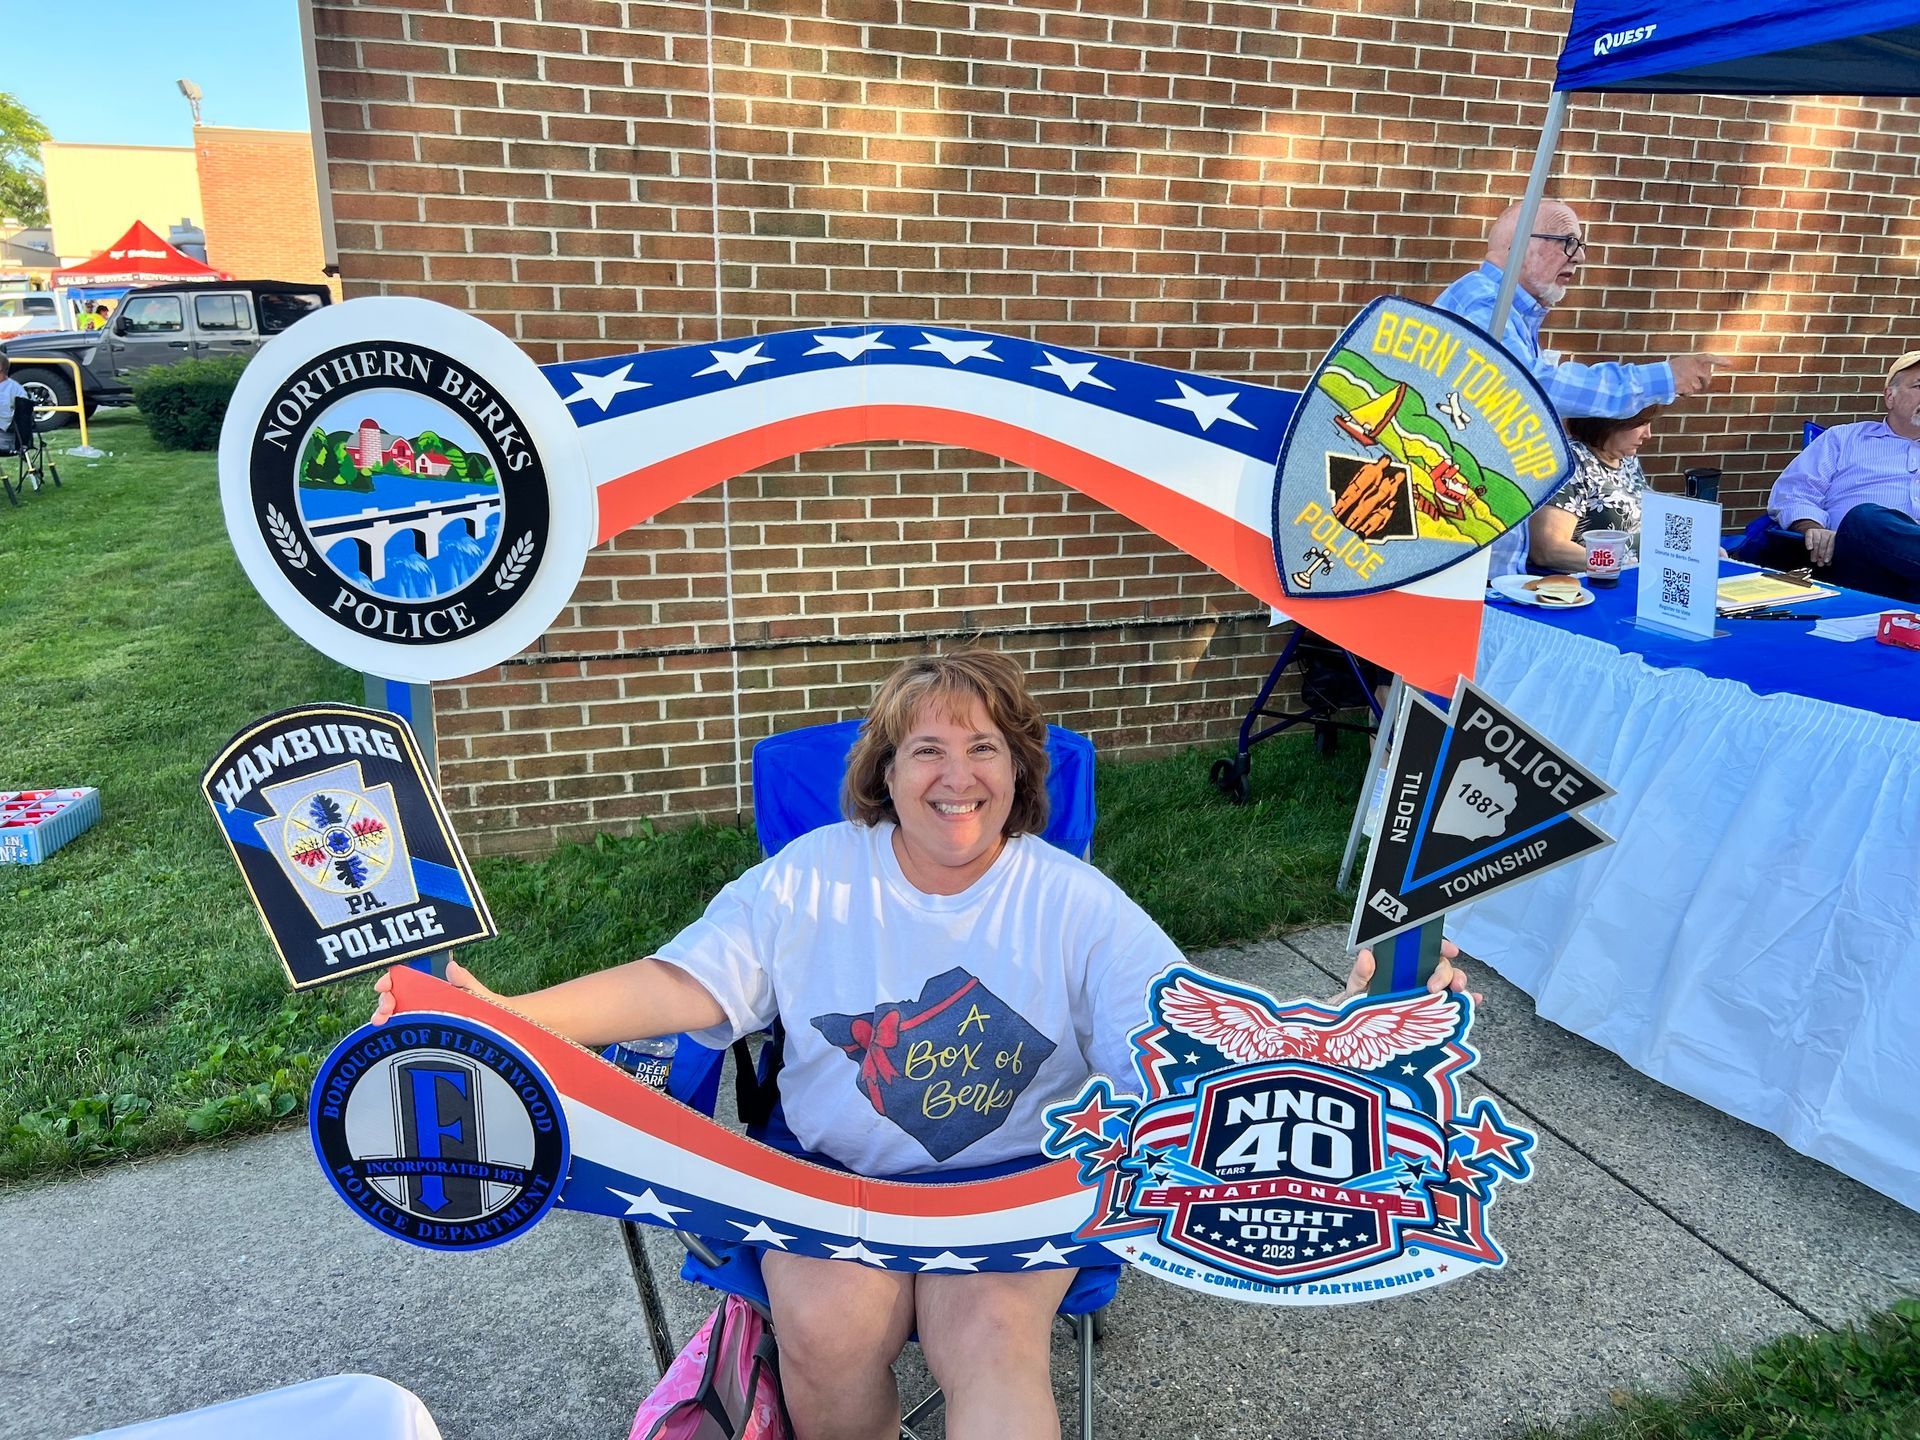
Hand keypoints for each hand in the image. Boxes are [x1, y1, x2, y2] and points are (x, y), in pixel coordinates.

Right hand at [370, 959, 500, 1024]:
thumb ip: (465, 982)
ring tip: (380, 1022)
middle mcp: (423, 1000)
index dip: (390, 980)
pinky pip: (404, 1031)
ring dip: (383, 1016)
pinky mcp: (423, 1034)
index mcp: (433, 986)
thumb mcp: (477, 994)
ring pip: (396, 1014)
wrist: (502, 1029)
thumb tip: (451, 966)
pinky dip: (391, 1031)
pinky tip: (386, 1035)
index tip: (383, 986)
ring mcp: (422, 1017)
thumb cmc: (488, 1008)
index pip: (405, 978)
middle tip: (383, 1010)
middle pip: (395, 997)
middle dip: (384, 1001)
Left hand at [1332, 940, 1477, 1004]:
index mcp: (1398, 965)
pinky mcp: (1432, 1012)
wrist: (1355, 1038)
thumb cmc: (1356, 1009)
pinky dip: (1468, 1001)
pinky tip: (1473, 1001)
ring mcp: (1426, 994)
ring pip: (1451, 981)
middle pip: (1439, 965)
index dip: (1439, 944)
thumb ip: (1361, 974)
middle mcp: (1415, 976)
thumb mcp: (1354, 990)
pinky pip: (1454, 1004)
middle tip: (1436, 986)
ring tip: (1458, 992)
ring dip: (1459, 982)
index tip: (1449, 949)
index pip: (1422, 948)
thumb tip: (1367, 954)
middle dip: (1445, 972)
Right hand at [1669, 352, 1726, 396]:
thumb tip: (1701, 378)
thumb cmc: (1665, 372)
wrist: (1656, 377)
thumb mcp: (1679, 365)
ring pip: (1697, 387)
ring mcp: (1692, 377)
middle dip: (1703, 382)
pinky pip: (1689, 393)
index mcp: (1692, 358)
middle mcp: (1694, 366)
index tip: (1731, 364)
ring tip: (1678, 384)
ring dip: (1689, 388)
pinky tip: (1676, 389)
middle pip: (1706, 377)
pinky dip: (1684, 393)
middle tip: (1695, 384)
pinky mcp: (1688, 386)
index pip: (1709, 358)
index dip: (1720, 360)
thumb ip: (1691, 367)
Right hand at [1800, 525, 1835, 566]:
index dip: (1829, 553)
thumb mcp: (1829, 549)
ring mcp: (1819, 531)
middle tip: (1820, 563)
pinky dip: (1809, 543)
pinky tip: (1809, 548)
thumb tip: (1828, 563)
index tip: (1826, 561)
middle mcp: (1828, 533)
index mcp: (1835, 537)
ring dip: (1815, 552)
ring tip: (1814, 560)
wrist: (1816, 535)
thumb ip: (1830, 555)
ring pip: (1817, 542)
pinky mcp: (1810, 531)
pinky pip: (1809, 537)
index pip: (1833, 545)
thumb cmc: (1825, 545)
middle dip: (1822, 555)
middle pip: (1824, 544)